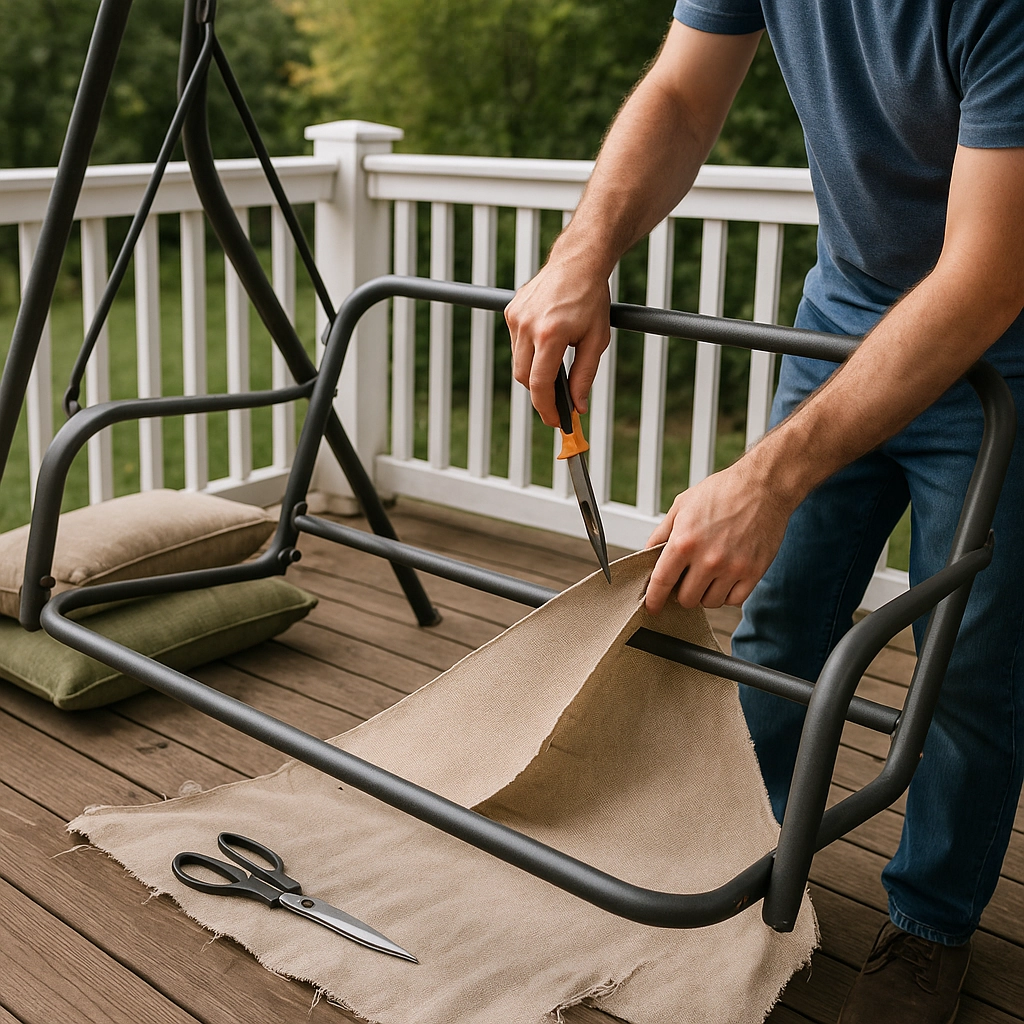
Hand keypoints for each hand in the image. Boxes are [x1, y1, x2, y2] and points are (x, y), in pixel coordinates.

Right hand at [504, 255, 611, 426]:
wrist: (577, 263)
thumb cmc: (590, 299)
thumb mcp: (596, 340)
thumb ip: (585, 376)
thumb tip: (578, 406)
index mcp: (550, 333)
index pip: (540, 384)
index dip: (546, 407)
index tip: (555, 420)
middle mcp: (528, 325)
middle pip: (523, 377)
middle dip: (540, 393)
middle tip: (557, 401)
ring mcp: (515, 317)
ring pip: (519, 361)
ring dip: (535, 370)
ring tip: (556, 362)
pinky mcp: (511, 311)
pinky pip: (517, 343)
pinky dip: (530, 351)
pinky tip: (547, 339)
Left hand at [644, 458, 795, 613]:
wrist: (763, 486)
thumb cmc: (721, 492)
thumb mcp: (681, 505)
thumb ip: (661, 533)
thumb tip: (647, 555)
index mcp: (684, 542)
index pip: (661, 582)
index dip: (653, 599)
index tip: (652, 607)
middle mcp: (707, 559)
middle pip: (686, 599)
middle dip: (682, 592)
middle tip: (687, 580)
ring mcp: (732, 568)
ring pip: (710, 602)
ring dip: (706, 594)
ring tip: (708, 576)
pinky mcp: (754, 572)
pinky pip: (734, 600)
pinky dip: (727, 594)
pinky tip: (726, 578)